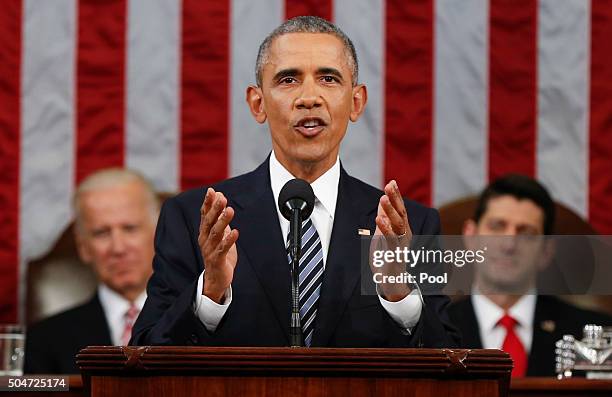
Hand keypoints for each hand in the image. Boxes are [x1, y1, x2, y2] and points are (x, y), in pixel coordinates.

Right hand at [199, 188, 238, 302]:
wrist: (216, 279)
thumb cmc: (218, 254)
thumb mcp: (219, 233)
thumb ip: (219, 217)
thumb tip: (220, 197)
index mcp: (204, 232)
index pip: (204, 215)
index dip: (208, 203)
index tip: (212, 190)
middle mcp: (205, 239)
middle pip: (209, 222)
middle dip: (215, 209)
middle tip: (222, 198)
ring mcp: (209, 250)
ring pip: (215, 234)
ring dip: (223, 221)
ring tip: (230, 210)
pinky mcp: (217, 260)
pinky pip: (222, 249)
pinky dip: (229, 240)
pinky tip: (235, 232)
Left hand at [370, 180, 412, 301]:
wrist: (392, 282)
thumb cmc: (388, 256)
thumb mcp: (384, 232)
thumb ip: (384, 216)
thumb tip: (383, 198)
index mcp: (403, 229)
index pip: (401, 209)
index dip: (397, 196)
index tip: (392, 182)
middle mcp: (405, 235)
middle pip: (402, 214)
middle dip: (395, 199)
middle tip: (389, 185)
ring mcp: (401, 245)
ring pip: (398, 225)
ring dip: (391, 211)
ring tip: (383, 198)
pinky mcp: (395, 254)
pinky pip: (391, 239)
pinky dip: (385, 228)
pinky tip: (379, 218)